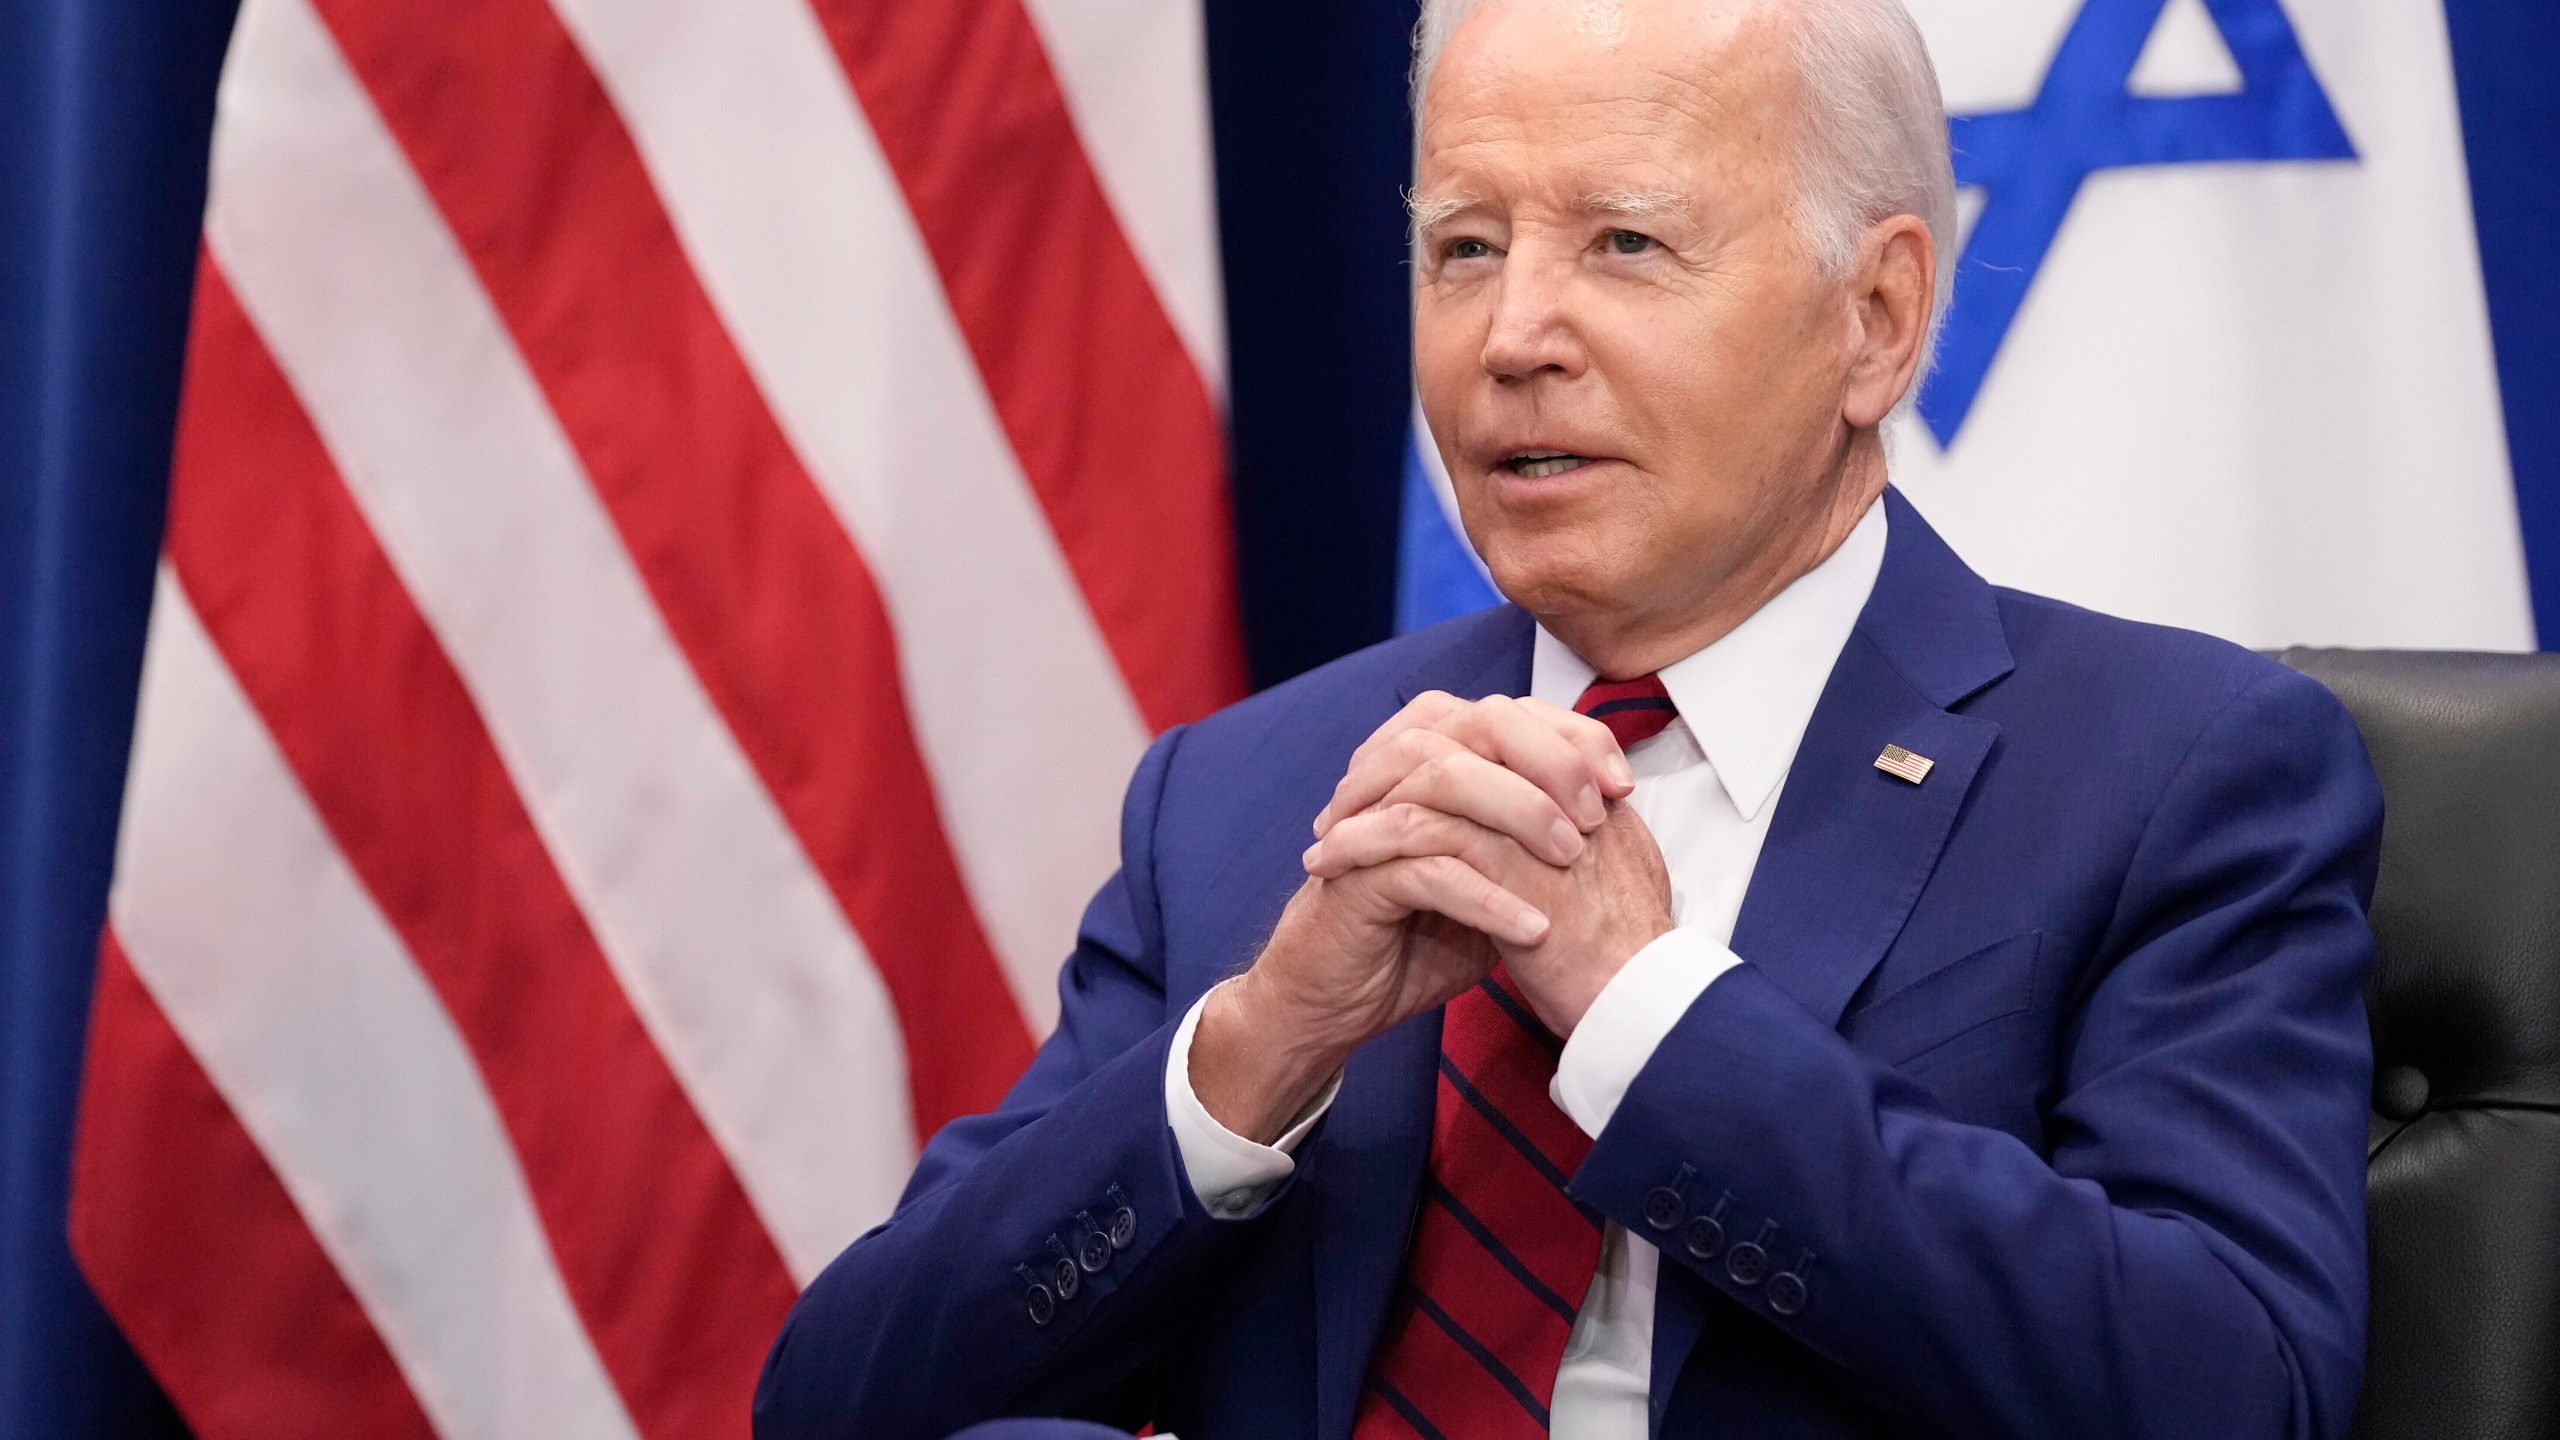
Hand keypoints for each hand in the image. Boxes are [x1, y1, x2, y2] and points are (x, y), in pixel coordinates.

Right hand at [1190, 692, 1634, 1141]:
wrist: (1337, 1000)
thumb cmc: (1421, 934)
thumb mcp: (1498, 877)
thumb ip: (1537, 836)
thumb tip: (1613, 806)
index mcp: (1434, 761)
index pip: (1509, 712)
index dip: (1571, 736)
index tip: (1622, 786)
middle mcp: (1397, 774)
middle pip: (1477, 725)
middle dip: (1548, 762)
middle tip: (1598, 816)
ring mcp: (1369, 820)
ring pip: (1445, 782)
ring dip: (1519, 815)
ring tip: (1571, 861)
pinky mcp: (1353, 877)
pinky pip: (1423, 867)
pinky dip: (1484, 896)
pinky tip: (1531, 926)